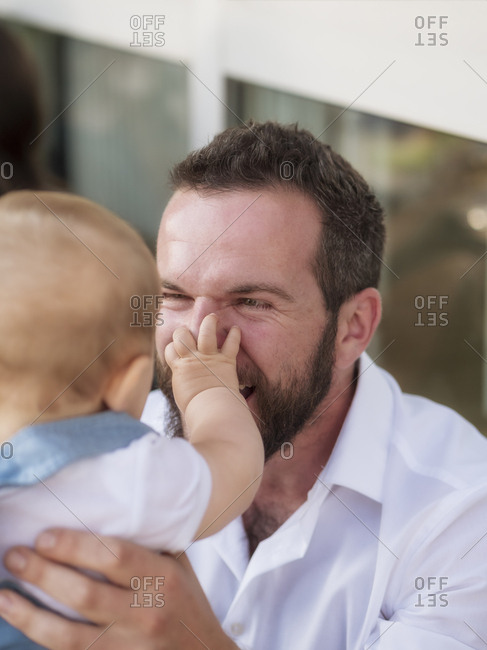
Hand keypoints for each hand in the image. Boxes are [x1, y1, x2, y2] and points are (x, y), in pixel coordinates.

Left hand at [0, 528, 237, 649]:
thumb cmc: (185, 599)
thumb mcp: (177, 563)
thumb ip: (145, 542)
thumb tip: (103, 511)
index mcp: (163, 578)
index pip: (115, 557)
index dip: (76, 546)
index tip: (46, 535)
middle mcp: (146, 614)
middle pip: (85, 594)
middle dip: (44, 574)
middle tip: (15, 555)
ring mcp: (129, 646)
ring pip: (69, 635)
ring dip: (30, 614)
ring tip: (4, 595)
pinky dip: (43, 638)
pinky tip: (21, 622)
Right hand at [165, 313, 240, 412]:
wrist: (210, 409)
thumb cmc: (195, 408)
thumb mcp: (182, 394)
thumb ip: (183, 383)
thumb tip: (184, 384)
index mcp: (180, 368)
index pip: (170, 349)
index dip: (172, 346)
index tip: (175, 348)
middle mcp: (192, 359)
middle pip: (182, 336)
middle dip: (183, 331)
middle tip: (187, 330)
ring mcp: (209, 358)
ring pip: (206, 332)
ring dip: (208, 323)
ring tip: (212, 318)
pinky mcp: (225, 361)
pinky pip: (231, 344)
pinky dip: (234, 336)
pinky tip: (236, 329)